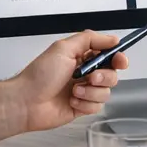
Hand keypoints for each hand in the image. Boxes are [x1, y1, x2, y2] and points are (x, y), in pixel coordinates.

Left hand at [9, 30, 130, 132]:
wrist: (26, 102)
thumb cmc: (40, 75)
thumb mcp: (64, 48)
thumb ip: (90, 39)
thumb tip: (113, 39)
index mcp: (81, 56)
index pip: (109, 55)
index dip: (118, 58)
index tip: (120, 61)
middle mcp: (84, 73)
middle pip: (112, 74)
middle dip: (104, 77)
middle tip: (90, 78)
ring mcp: (84, 91)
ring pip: (106, 92)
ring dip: (91, 92)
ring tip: (74, 92)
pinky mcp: (82, 107)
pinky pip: (97, 106)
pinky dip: (85, 104)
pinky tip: (71, 102)